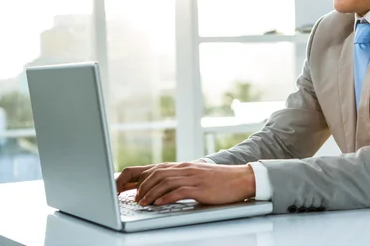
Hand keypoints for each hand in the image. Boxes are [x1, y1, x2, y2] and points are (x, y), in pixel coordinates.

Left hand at [116, 162, 255, 205]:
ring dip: (150, 193)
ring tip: (143, 203)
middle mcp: (185, 169)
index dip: (139, 177)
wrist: (241, 179)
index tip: (129, 188)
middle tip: (134, 198)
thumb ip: (181, 180)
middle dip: (141, 186)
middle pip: (156, 173)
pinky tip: (159, 204)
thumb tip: (163, 190)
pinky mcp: (199, 188)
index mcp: (183, 166)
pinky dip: (166, 198)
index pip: (155, 168)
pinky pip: (178, 191)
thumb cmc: (220, 180)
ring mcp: (192, 177)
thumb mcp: (197, 177)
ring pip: (164, 182)